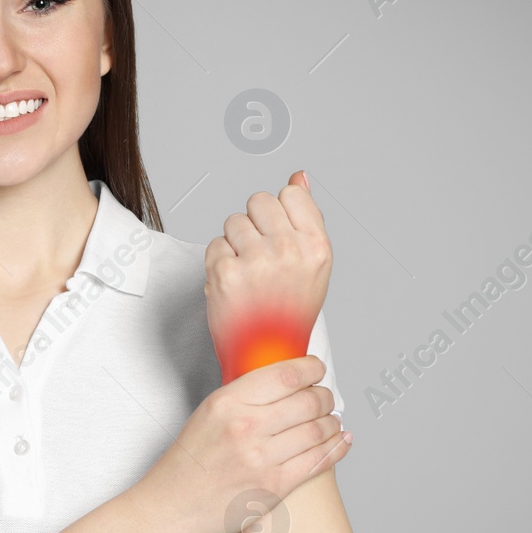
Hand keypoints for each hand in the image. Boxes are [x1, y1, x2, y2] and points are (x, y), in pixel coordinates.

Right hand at [137, 354, 349, 532]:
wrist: (170, 508)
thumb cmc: (188, 463)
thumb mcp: (208, 414)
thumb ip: (244, 396)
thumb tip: (285, 381)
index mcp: (228, 402)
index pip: (286, 374)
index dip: (312, 369)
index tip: (317, 370)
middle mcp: (246, 427)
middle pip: (309, 401)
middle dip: (325, 396)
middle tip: (326, 397)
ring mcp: (261, 459)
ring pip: (318, 430)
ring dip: (332, 422)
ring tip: (332, 420)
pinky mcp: (274, 488)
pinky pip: (318, 462)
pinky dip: (337, 448)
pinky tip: (342, 440)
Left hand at [205, 171, 332, 385]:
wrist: (267, 357)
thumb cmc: (290, 310)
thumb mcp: (313, 262)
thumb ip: (306, 216)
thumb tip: (298, 176)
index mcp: (317, 246)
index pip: (290, 193)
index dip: (280, 214)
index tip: (281, 238)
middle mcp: (289, 251)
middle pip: (258, 201)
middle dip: (255, 224)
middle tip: (261, 257)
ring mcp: (256, 262)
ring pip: (233, 220)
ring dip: (235, 243)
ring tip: (248, 273)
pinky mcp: (225, 274)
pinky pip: (215, 244)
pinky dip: (219, 262)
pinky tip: (234, 284)